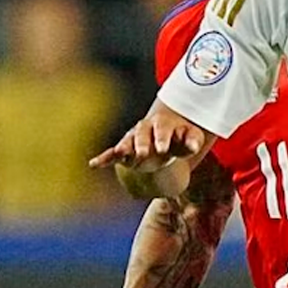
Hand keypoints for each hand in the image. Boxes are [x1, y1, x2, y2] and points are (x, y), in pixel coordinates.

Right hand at [89, 102, 206, 186]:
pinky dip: (103, 158)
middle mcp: (144, 129)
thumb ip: (192, 141)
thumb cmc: (181, 138)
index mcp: (162, 123)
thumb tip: (194, 146)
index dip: (161, 138)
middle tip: (143, 154)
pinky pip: (112, 154)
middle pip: (141, 134)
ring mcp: (133, 139)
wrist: (168, 137)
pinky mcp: (124, 151)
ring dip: (123, 148)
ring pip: (126, 142)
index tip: (163, 149)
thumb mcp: (191, 138)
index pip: (161, 129)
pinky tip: (94, 164)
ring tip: (120, 154)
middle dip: (142, 144)